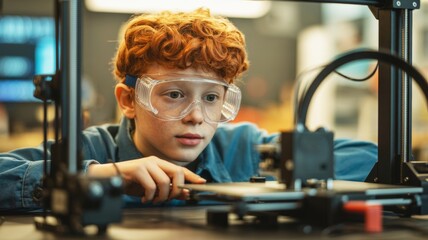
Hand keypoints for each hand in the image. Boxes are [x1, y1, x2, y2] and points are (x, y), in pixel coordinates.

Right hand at [87, 157, 205, 202]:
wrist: (111, 178)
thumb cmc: (131, 182)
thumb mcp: (152, 187)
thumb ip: (167, 189)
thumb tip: (184, 194)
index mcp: (160, 164)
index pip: (180, 169)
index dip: (192, 176)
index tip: (201, 182)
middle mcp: (155, 161)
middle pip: (176, 173)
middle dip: (175, 190)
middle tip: (167, 199)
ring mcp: (146, 164)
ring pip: (164, 181)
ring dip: (161, 196)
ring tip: (153, 200)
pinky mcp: (137, 169)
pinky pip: (151, 186)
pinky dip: (150, 196)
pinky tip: (144, 198)